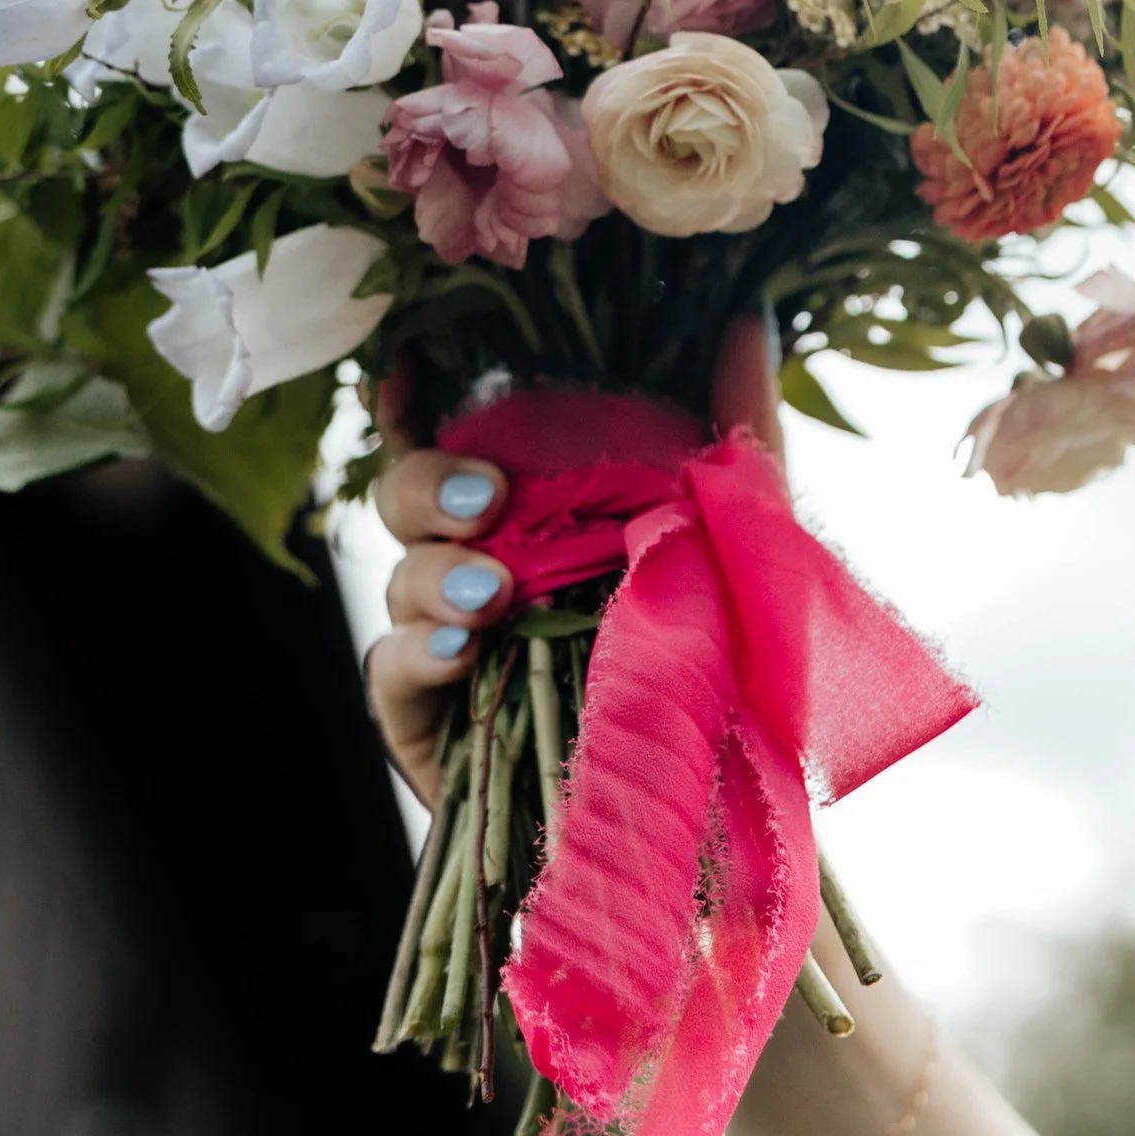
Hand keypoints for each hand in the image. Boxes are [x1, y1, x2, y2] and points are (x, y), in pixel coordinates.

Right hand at [362, 316, 787, 807]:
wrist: (703, 819)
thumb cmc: (713, 668)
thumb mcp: (738, 541)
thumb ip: (737, 432)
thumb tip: (746, 316)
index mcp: (530, 512)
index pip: (447, 430)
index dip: (417, 391)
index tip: (415, 356)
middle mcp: (473, 563)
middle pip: (404, 489)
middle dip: (431, 479)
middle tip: (491, 497)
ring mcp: (442, 642)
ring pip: (396, 573)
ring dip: (434, 570)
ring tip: (494, 592)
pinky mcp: (424, 723)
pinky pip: (389, 669)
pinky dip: (418, 650)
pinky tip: (463, 647)